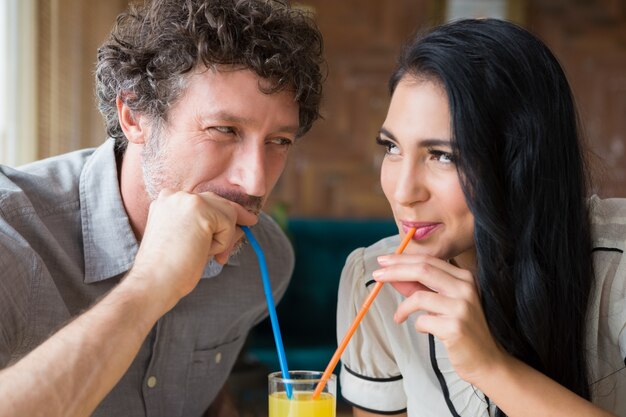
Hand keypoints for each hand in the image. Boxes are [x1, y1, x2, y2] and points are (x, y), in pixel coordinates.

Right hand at [129, 189, 257, 306]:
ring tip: (202, 255)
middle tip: (224, 254)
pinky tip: (202, 252)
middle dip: (229, 227)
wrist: (153, 282)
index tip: (245, 223)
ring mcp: (187, 199)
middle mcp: (175, 195)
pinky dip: (222, 243)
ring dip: (223, 239)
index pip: (206, 202)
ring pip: (227, 213)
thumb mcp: (192, 242)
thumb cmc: (169, 269)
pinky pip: (228, 224)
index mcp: (167, 201)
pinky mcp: (200, 208)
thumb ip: (212, 230)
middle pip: (220, 203)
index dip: (224, 215)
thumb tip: (241, 228)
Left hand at [374, 254, 504, 383]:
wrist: (487, 360)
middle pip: (423, 269)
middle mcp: (466, 288)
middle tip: (376, 275)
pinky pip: (422, 321)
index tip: (383, 261)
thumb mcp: (442, 303)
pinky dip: (417, 325)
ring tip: (399, 317)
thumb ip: (420, 288)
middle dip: (395, 270)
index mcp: (464, 277)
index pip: (428, 260)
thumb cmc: (463, 330)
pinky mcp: (455, 327)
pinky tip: (424, 330)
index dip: (402, 259)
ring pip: (419, 296)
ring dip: (403, 307)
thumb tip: (393, 277)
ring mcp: (462, 307)